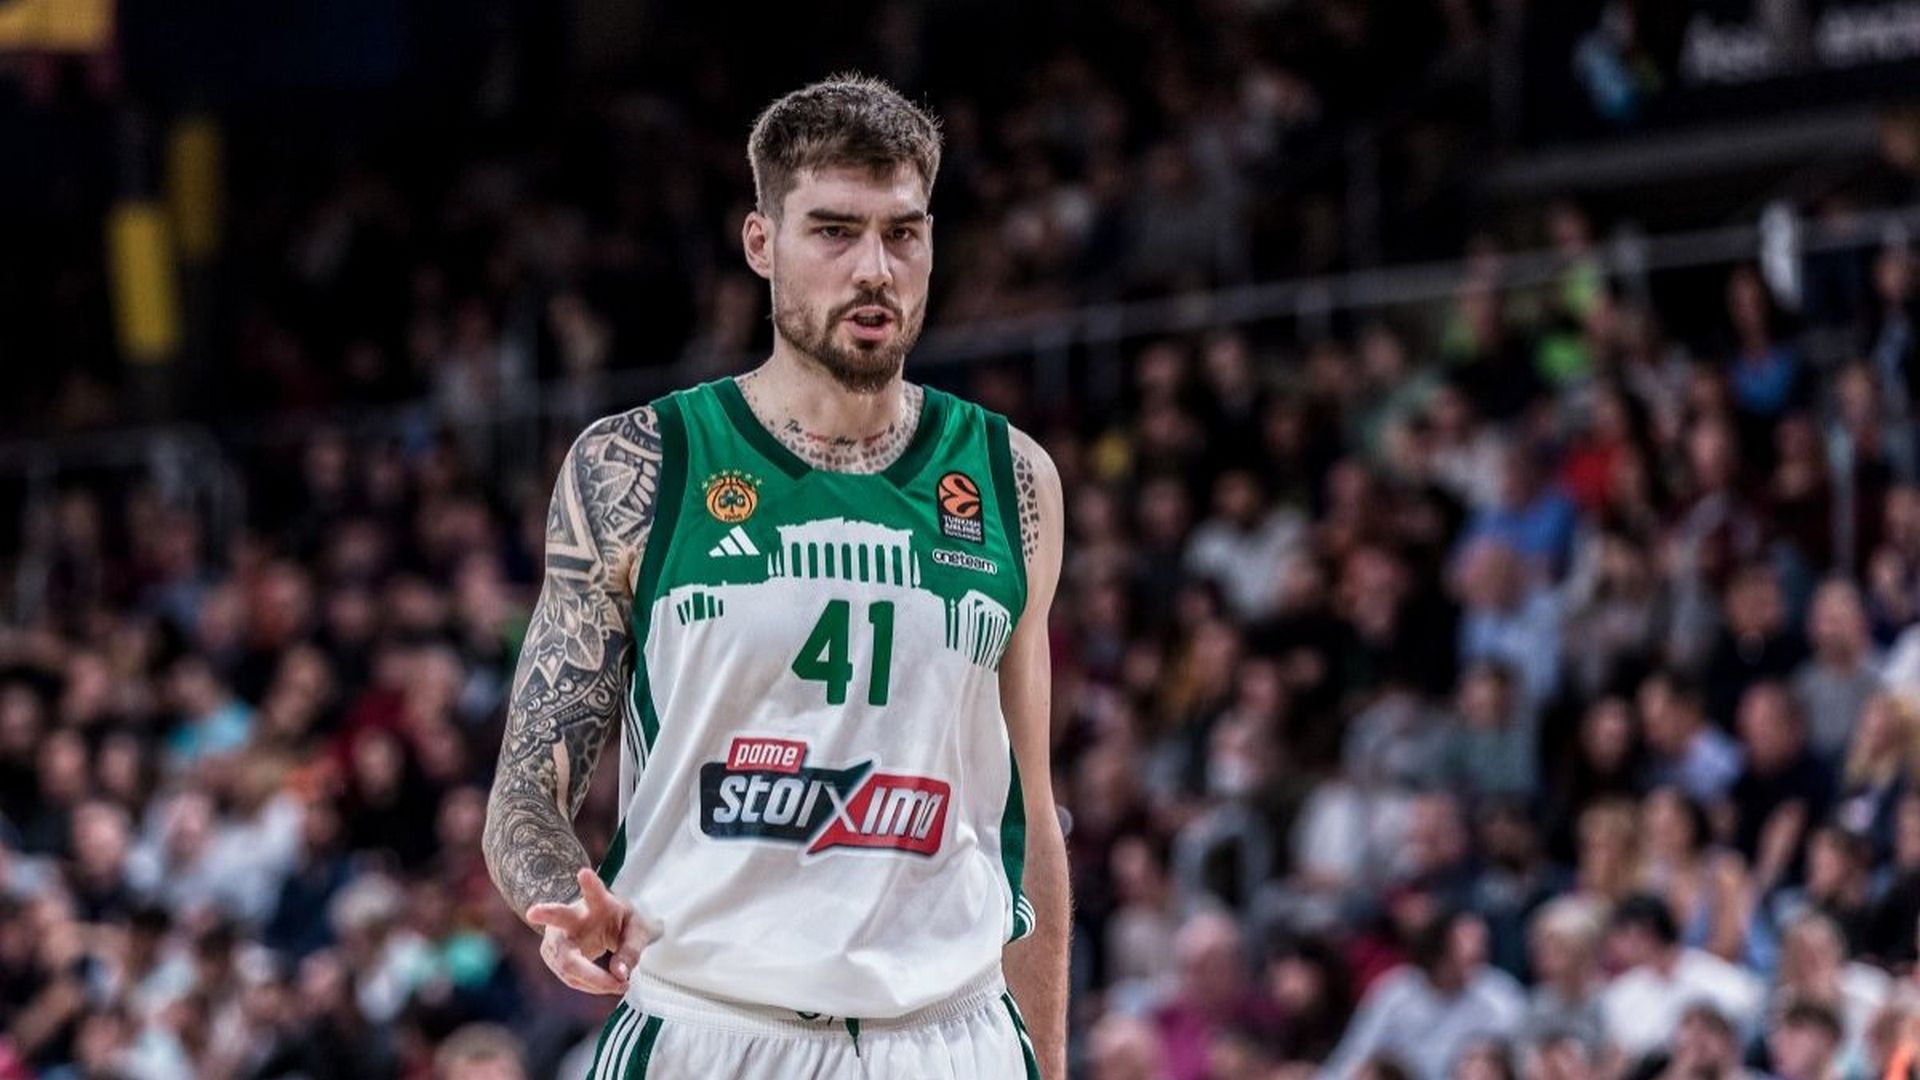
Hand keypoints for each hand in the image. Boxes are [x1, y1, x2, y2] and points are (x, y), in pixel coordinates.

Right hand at [526, 868, 659, 994]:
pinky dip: (590, 985)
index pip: (594, 893)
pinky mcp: (553, 956)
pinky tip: (605, 985)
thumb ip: (632, 950)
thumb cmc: (620, 923)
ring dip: (593, 979)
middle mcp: (573, 917)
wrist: (602, 926)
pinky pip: (570, 977)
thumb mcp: (638, 931)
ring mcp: (558, 937)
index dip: (590, 884)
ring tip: (619, 985)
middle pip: (558, 916)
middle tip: (534, 911)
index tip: (584, 873)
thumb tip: (619, 975)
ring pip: (566, 962)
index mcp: (598, 904)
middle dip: (546, 913)